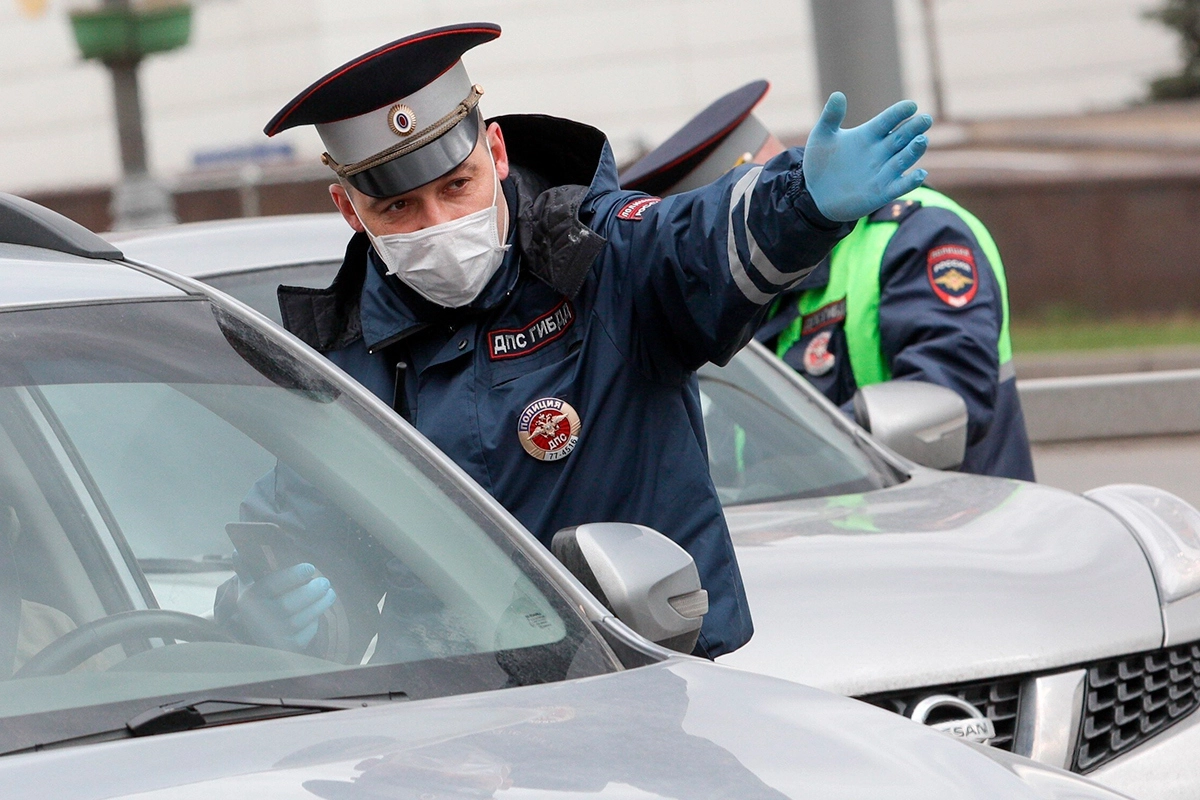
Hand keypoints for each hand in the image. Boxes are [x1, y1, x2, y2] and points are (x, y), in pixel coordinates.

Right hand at [223, 563, 336, 651]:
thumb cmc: (257, 606)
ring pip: (302, 618)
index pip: (272, 584)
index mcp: (250, 599)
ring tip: (330, 593)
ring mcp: (273, 636)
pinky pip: (307, 633)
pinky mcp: (287, 647)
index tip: (310, 568)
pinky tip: (319, 612)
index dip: (293, 575)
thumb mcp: (248, 588)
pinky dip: (315, 622)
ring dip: (321, 603)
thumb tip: (237, 552)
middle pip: (289, 603)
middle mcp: (259, 619)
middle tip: (325, 581)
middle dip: (312, 590)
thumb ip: (246, 570)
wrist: (255, 641)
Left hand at [803, 92, 931, 221]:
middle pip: (901, 137)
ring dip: (914, 151)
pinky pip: (900, 186)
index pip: (888, 120)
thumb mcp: (821, 137)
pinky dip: (911, 181)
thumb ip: (830, 117)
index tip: (911, 106)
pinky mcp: (882, 192)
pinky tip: (920, 174)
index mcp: (869, 134)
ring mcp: (883, 172)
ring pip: (904, 158)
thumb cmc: (820, 163)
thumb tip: (837, 95)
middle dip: (913, 128)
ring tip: (921, 141)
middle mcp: (880, 151)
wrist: (815, 195)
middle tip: (925, 120)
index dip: (899, 113)